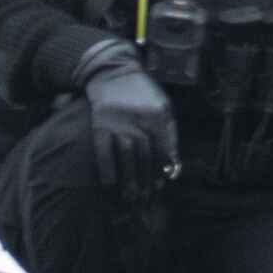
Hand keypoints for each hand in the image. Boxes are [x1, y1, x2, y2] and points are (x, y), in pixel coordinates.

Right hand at [80, 50, 180, 194]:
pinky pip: (102, 151)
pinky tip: (109, 184)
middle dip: (146, 179)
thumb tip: (173, 167)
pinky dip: (106, 169)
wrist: (114, 74)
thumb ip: (170, 136)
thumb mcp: (165, 108)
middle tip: (146, 198)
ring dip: (129, 178)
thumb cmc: (144, 95)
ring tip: (131, 196)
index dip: (163, 168)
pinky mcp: (99, 125)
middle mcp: (138, 118)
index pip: (163, 147)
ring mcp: (117, 122)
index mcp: (158, 114)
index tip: (162, 185)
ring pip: (126, 155)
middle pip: (144, 154)